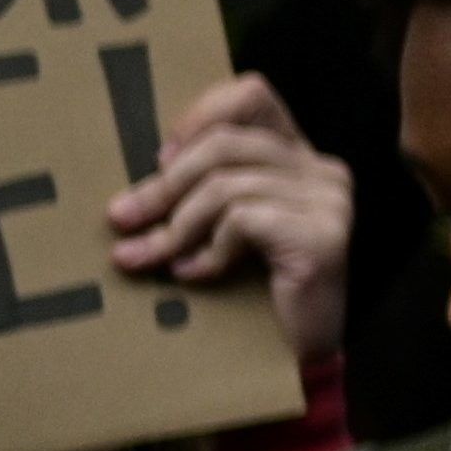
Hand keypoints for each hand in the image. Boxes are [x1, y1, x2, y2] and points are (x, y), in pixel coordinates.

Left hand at [105, 74, 360, 375]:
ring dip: (173, 228)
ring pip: (224, 187)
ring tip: (144, 258)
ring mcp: (329, 201)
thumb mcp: (225, 230)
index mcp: (300, 158)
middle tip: (121, 218)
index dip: (201, 113)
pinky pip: (242, 221)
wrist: (299, 355)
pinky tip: (195, 275)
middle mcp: (323, 170)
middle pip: (224, 144)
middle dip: (162, 185)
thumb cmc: (255, 293)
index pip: (252, 95)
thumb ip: (205, 195)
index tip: (159, 159)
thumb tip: (135, 194)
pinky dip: (207, 252)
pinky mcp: (322, 236)